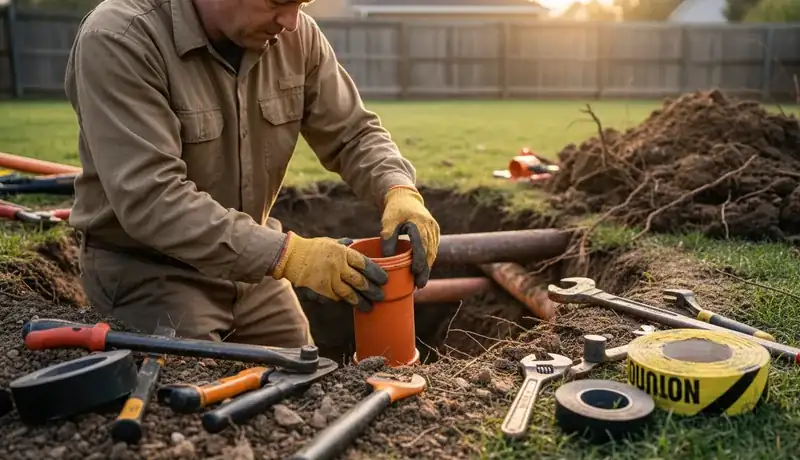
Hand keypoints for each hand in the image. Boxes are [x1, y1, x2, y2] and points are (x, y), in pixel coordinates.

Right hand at [272, 232, 387, 311]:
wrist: (291, 256)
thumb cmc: (312, 248)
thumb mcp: (330, 242)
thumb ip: (344, 245)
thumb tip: (356, 243)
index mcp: (343, 252)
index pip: (365, 263)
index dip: (376, 272)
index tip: (384, 279)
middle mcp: (338, 266)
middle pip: (360, 280)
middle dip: (372, 290)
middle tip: (381, 296)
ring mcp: (330, 279)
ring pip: (350, 293)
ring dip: (361, 301)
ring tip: (369, 306)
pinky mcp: (322, 289)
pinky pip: (336, 297)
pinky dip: (344, 300)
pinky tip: (351, 303)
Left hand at [380, 185, 440, 287]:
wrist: (405, 196)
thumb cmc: (394, 210)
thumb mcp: (388, 222)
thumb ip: (388, 239)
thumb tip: (387, 259)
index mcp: (419, 223)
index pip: (421, 245)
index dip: (419, 260)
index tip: (415, 273)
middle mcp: (430, 226)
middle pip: (429, 251)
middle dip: (425, 269)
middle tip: (419, 285)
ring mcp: (434, 229)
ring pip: (432, 252)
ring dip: (427, 267)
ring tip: (420, 282)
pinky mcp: (434, 232)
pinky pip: (432, 249)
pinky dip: (427, 260)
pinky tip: (422, 271)